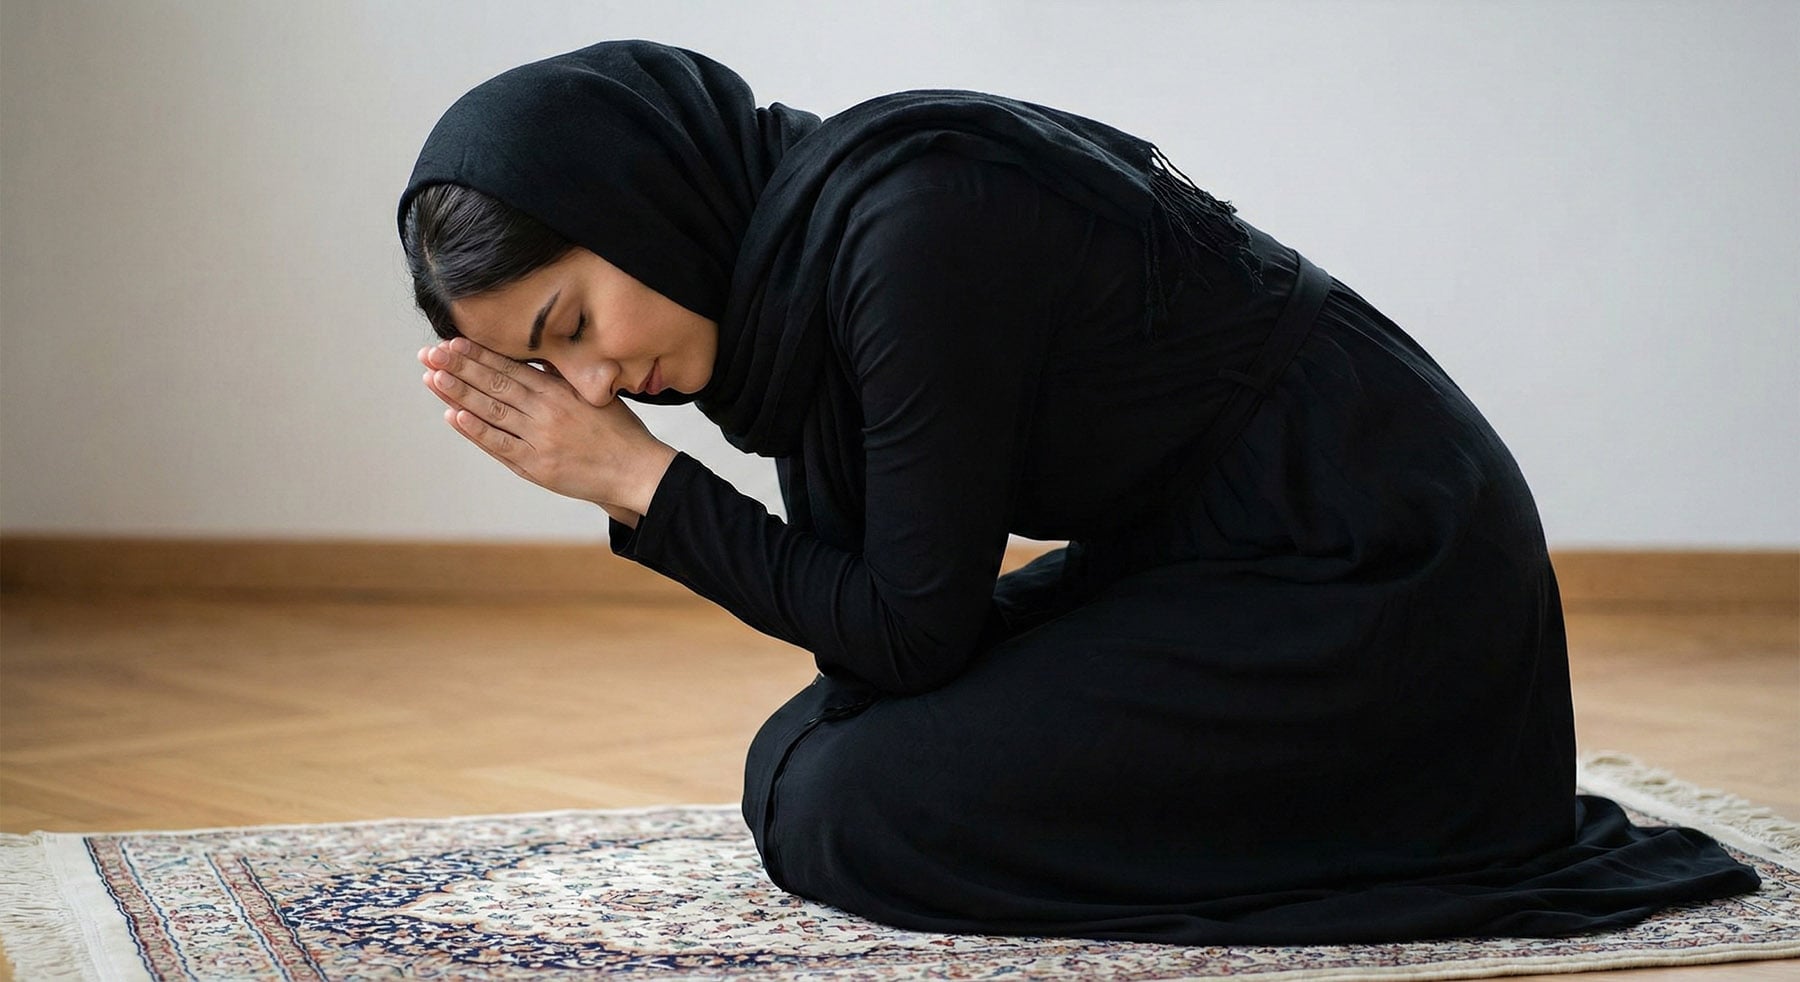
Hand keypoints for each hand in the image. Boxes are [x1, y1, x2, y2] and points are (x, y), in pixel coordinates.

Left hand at [417, 337, 676, 521]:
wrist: (635, 471)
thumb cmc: (619, 433)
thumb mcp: (594, 395)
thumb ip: (563, 379)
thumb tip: (539, 358)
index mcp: (558, 391)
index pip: (510, 367)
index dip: (479, 354)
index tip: (453, 342)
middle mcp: (545, 411)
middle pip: (494, 384)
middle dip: (459, 367)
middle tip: (429, 353)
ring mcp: (537, 438)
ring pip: (491, 411)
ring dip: (459, 393)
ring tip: (432, 377)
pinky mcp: (535, 465)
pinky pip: (500, 445)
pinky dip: (476, 430)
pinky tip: (454, 415)